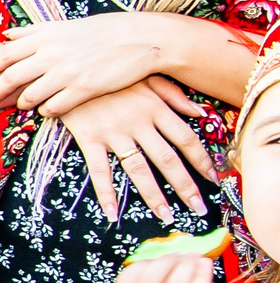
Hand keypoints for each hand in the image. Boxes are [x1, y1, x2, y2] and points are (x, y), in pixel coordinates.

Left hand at [0, 14, 183, 116]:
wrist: (143, 39)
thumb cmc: (104, 31)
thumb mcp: (66, 25)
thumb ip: (34, 30)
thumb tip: (6, 33)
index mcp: (46, 36)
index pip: (5, 53)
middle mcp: (51, 54)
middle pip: (12, 77)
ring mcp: (67, 72)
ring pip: (30, 95)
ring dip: (22, 102)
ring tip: (20, 106)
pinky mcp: (83, 89)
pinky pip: (53, 107)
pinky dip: (46, 111)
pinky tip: (46, 111)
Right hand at [54, 76, 214, 222]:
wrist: (69, 67)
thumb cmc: (110, 71)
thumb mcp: (146, 76)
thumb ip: (174, 95)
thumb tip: (200, 113)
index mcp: (155, 107)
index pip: (186, 139)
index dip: (202, 161)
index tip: (212, 180)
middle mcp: (138, 122)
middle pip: (167, 160)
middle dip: (185, 186)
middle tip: (198, 209)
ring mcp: (113, 132)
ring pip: (138, 169)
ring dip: (153, 195)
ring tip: (166, 216)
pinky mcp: (89, 138)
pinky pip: (99, 170)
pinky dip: (105, 192)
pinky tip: (112, 212)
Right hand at [114, 255, 221, 282]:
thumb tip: (162, 259)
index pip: (126, 281)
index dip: (141, 263)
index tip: (157, 256)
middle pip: (150, 279)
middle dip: (166, 260)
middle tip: (179, 253)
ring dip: (186, 265)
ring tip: (195, 256)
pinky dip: (201, 276)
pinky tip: (204, 266)